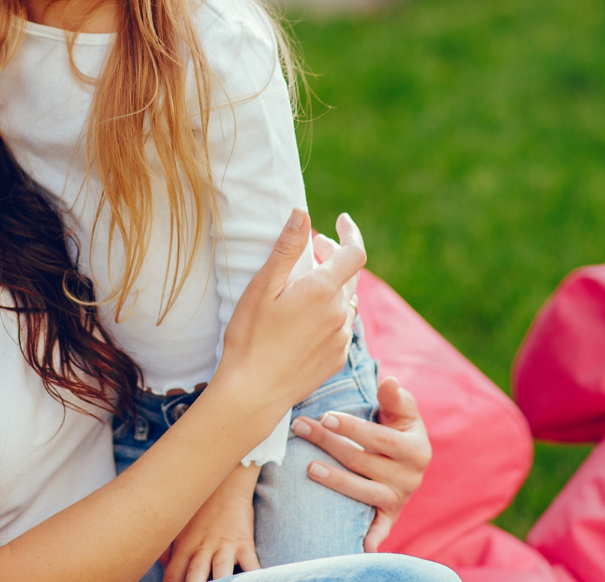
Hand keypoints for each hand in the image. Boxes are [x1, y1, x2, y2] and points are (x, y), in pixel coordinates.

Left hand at [160, 464, 259, 581]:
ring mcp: (224, 547)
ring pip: (221, 574)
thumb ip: (169, 549)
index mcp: (184, 546)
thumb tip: (164, 568)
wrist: (224, 481)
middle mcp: (202, 549)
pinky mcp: (244, 544)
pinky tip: (252, 581)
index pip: (172, 576)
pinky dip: (253, 576)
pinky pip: (251, 566)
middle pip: (194, 578)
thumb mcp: (178, 526)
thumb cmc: (199, 507)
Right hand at [218, 210, 364, 415]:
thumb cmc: (251, 336)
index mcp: (323, 291)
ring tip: (308, 281)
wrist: (253, 392)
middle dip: (334, 256)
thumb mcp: (262, 286)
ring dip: (334, 285)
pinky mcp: (336, 358)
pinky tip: (308, 316)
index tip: (341, 219)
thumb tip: (302, 212)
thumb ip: (286, 248)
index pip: (354, 252)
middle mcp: (340, 314)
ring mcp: (340, 338)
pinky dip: (331, 311)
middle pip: (349, 275)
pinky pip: (342, 326)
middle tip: (312, 246)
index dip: (350, 232)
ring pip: (347, 301)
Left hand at [291, 375, 431, 551]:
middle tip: (301, 427)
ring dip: (334, 481)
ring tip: (308, 467)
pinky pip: (380, 527)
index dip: (351, 427)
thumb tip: (389, 382)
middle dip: (328, 443)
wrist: (405, 454)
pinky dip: (372, 537)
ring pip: (361, 492)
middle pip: (362, 461)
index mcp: (416, 449)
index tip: (325, 416)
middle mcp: (411, 477)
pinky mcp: (390, 515)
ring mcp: (399, 498)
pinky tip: (360, 544)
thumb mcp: (401, 409)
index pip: (379, 438)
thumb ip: (394, 397)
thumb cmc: (396, 425)